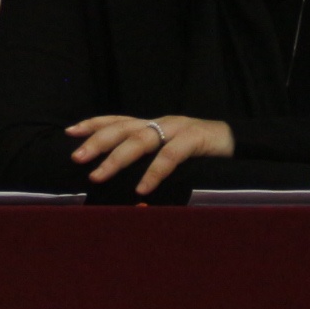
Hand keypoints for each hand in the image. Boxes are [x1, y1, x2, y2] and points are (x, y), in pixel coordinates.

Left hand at [68, 113, 232, 196]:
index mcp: (153, 124)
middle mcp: (161, 123)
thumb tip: (120, 182)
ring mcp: (178, 129)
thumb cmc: (201, 153)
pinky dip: (154, 172)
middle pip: (122, 127)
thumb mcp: (170, 152)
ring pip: (141, 139)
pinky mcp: (196, 139)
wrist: (240, 144)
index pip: (117, 119)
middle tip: (76, 158)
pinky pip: (171, 155)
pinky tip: (141, 188)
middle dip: (96, 141)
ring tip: (98, 175)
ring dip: (117, 158)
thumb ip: (148, 160)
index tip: (69, 132)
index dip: (93, 124)